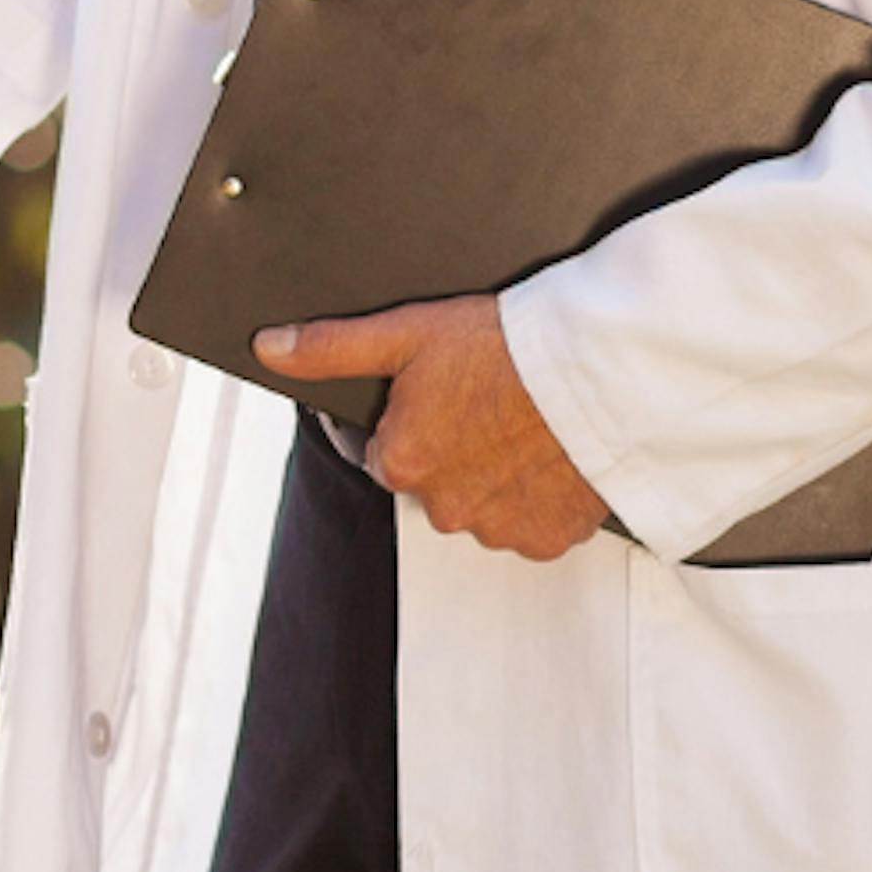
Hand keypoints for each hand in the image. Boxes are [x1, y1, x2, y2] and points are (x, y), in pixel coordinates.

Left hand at [257, 294, 607, 562]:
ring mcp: (498, 528)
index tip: (451, 395)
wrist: (600, 371)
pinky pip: (533, 523)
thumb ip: (331, 347)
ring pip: (485, 505)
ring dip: (499, 476)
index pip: (391, 453)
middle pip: (438, 484)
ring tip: (526, 427)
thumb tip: (271, 347)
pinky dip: (540, 497)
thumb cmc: (508, 349)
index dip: (419, 420)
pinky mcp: (548, 537)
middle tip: (492, 407)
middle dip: (459, 451)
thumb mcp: (407, 333)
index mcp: (400, 463)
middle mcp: (444, 507)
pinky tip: (551, 454)